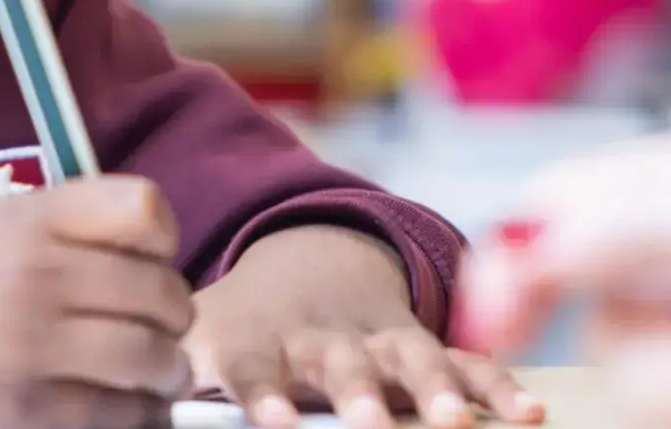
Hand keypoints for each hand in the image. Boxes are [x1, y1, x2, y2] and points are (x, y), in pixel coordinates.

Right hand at [0, 175, 195, 428]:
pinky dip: (134, 415)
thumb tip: (157, 268)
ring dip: (164, 372)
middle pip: (163, 294)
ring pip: (151, 361)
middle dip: (173, 318)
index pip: (148, 212)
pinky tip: (123, 408)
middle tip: (163, 330)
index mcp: (34, 217)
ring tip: (154, 375)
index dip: (164, 242)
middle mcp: (40, 276)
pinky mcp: (21, 415)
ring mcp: (32, 349)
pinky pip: (114, 418)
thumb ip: (71, 229)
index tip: (151, 262)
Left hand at [186, 225, 544, 428]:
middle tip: (372, 426)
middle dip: (361, 398)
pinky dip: (499, 384)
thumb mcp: (201, 337)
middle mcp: (326, 339)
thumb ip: (183, 368)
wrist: (306, 258)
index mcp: (263, 342)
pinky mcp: (425, 343)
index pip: (256, 371)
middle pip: (345, 368)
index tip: (272, 423)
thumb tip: (139, 398)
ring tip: (457, 424)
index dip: (264, 396)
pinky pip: (468, 362)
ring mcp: (380, 338)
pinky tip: (531, 412)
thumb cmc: (241, 321)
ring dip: (436, 392)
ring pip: (413, 361)